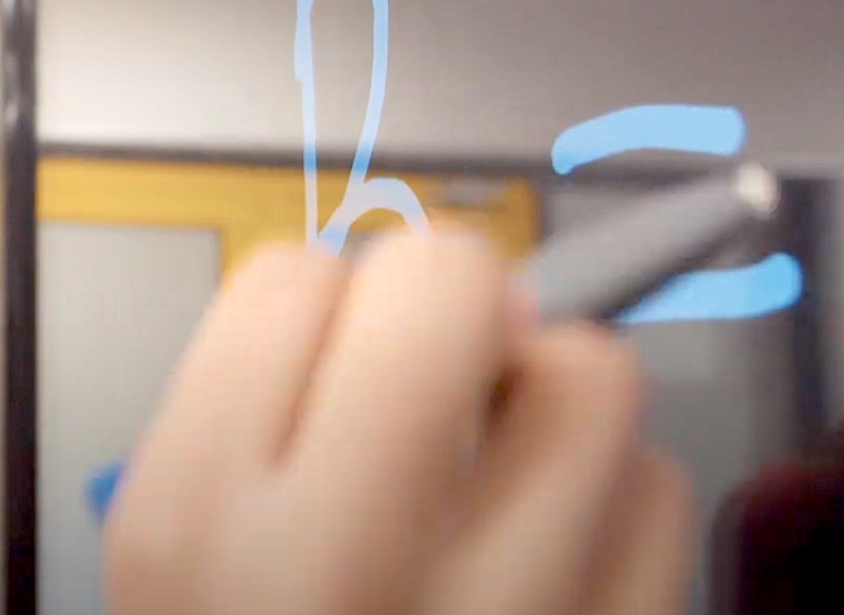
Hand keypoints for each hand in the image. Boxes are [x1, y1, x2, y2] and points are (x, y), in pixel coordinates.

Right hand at [103, 233, 693, 614]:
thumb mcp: (179, 556)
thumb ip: (254, 409)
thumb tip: (426, 294)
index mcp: (195, 524)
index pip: (291, 280)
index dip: (321, 308)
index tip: (332, 363)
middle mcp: (337, 564)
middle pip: (450, 288)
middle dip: (454, 298)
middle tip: (446, 360)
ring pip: (587, 378)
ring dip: (552, 398)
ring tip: (504, 468)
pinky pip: (664, 503)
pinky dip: (619, 502)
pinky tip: (558, 552)